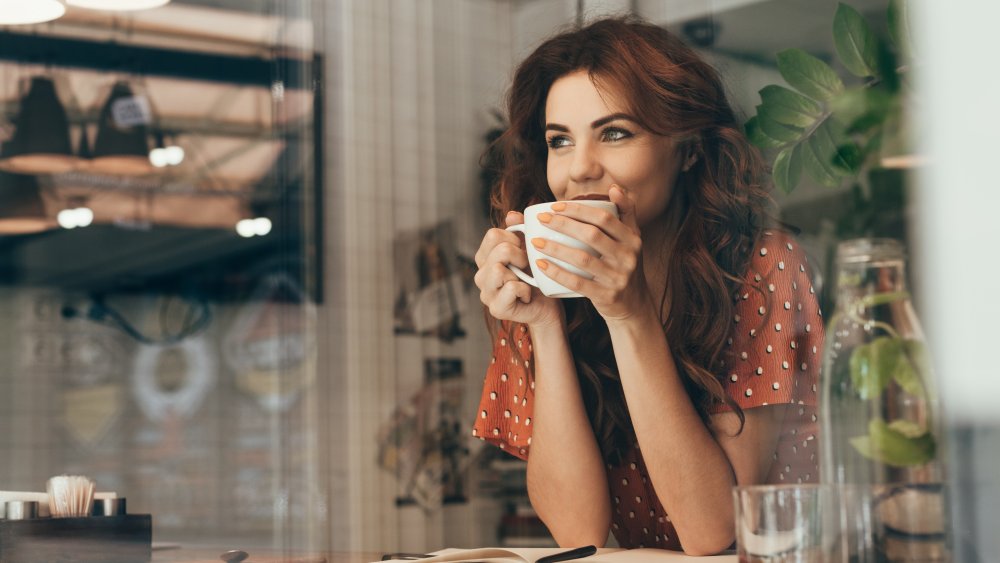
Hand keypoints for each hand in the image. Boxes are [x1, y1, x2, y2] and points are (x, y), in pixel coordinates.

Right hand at [474, 211, 563, 328]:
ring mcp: (486, 293)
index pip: (492, 235)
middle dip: (521, 256)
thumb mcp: (530, 250)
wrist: (548, 307)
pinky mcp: (496, 308)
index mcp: (485, 258)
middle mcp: (481, 275)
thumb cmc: (538, 277)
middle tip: (528, 268)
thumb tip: (512, 215)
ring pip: (499, 270)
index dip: (514, 239)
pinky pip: (510, 288)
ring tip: (526, 281)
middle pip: (499, 251)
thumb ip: (520, 231)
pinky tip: (527, 295)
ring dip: (520, 274)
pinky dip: (524, 290)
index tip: (524, 250)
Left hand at [530, 186, 652, 321]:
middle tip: (542, 220)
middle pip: (591, 235)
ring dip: (556, 248)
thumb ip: (625, 213)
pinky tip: (541, 265)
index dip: (578, 209)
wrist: (634, 306)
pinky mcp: (607, 296)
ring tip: (535, 241)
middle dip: (563, 224)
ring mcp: (619, 277)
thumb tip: (613, 188)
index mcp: (632, 239)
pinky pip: (578, 283)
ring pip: (583, 258)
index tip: (554, 206)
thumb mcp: (632, 240)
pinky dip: (558, 273)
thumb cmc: (624, 266)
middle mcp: (628, 257)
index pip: (604, 217)